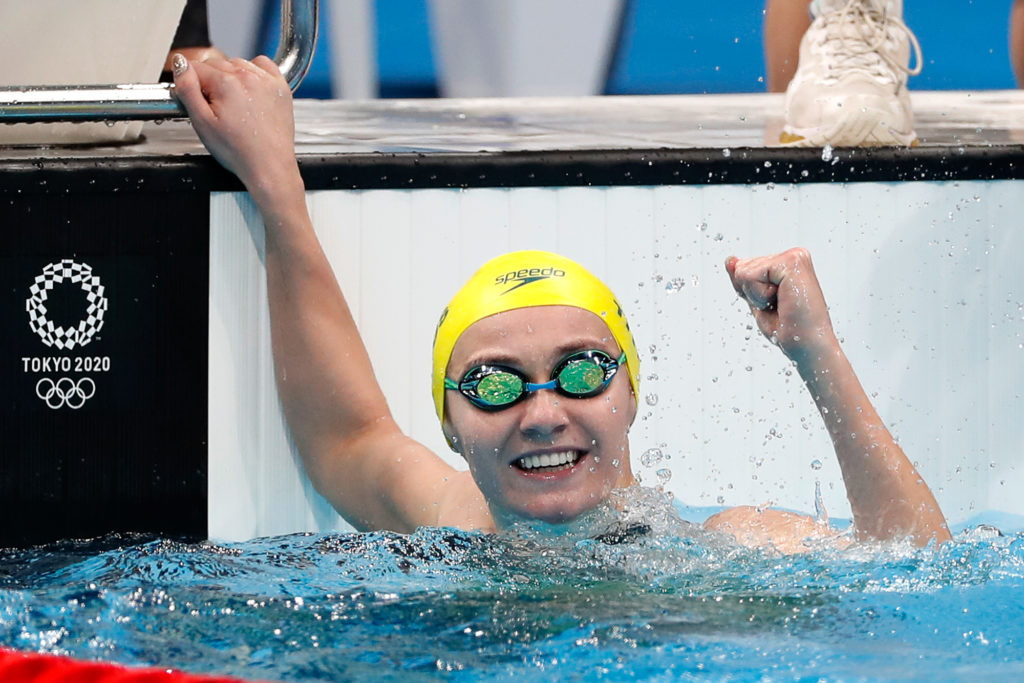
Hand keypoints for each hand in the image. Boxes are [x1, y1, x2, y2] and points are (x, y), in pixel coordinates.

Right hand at [171, 53, 298, 198]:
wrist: (269, 166)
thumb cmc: (238, 151)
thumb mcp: (202, 122)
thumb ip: (187, 88)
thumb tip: (180, 64)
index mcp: (226, 83)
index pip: (196, 67)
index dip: (191, 84)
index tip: (197, 100)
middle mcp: (248, 76)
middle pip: (216, 64)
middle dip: (210, 81)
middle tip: (215, 108)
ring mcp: (266, 80)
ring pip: (237, 63)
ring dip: (230, 76)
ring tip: (233, 104)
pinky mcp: (280, 86)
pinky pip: (262, 64)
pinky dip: (253, 71)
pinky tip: (250, 90)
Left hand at [725, 247, 835, 362]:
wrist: (807, 345)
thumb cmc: (788, 328)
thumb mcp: (757, 300)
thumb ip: (744, 279)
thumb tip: (730, 260)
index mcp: (788, 262)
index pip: (744, 267)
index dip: (750, 292)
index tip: (775, 304)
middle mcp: (794, 255)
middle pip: (742, 267)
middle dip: (753, 293)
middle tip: (780, 307)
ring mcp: (794, 257)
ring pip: (743, 271)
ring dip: (757, 296)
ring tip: (782, 305)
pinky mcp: (792, 262)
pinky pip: (750, 275)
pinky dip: (760, 295)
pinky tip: (782, 301)